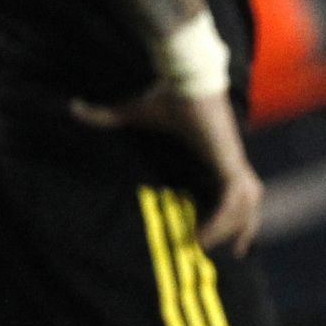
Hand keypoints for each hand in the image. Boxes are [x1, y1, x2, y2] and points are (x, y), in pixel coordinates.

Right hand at [73, 82, 263, 254]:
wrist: (185, 74)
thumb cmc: (165, 93)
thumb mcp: (133, 112)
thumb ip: (107, 116)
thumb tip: (73, 107)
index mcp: (216, 150)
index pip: (236, 182)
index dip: (234, 205)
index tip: (218, 225)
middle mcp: (228, 156)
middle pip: (251, 196)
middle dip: (246, 224)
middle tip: (236, 251)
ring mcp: (231, 158)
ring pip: (246, 202)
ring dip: (233, 228)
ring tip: (207, 248)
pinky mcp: (227, 160)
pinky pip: (231, 200)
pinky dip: (220, 221)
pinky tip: (201, 237)